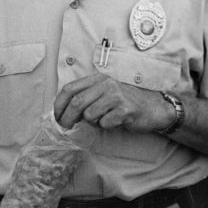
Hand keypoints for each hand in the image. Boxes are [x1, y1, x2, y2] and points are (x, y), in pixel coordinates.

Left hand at [54, 73, 171, 132]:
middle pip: (76, 102)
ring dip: (92, 122)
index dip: (59, 104)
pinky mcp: (125, 109)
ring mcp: (116, 95)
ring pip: (89, 114)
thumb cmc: (123, 102)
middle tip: (65, 128)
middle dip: (67, 118)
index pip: (69, 88)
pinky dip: (105, 125)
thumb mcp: (103, 93)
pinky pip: (104, 122)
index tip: (56, 116)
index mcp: (97, 79)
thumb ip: (85, 97)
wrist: (152, 107)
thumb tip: (62, 112)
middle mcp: (106, 84)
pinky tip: (114, 121)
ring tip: (102, 119)